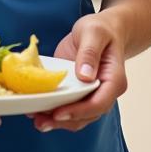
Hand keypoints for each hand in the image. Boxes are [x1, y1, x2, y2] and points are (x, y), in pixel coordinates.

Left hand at [29, 12, 126, 132]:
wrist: (101, 29)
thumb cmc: (100, 29)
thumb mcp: (93, 33)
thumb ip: (89, 53)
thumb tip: (85, 76)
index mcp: (113, 81)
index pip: (99, 103)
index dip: (79, 111)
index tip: (59, 113)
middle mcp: (105, 92)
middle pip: (86, 115)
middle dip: (64, 121)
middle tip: (41, 122)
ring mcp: (91, 94)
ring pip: (77, 116)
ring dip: (57, 121)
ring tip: (36, 121)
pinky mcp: (78, 91)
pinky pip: (68, 106)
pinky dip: (54, 111)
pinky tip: (37, 110)